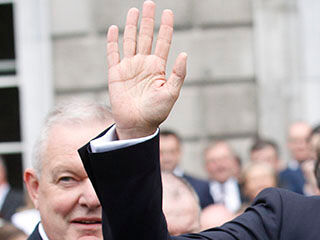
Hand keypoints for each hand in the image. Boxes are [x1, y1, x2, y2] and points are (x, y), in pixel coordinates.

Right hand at [106, 1, 186, 138]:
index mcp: (158, 68)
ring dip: (132, 26)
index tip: (168, 12)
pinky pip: (113, 54)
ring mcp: (129, 67)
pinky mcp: (115, 73)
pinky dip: (113, 42)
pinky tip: (114, 29)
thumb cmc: (157, 112)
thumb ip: (178, 74)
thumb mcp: (171, 93)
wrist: (138, 125)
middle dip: (148, 20)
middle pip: (146, 36)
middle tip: (150, 3)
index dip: (165, 27)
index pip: (163, 42)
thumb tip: (184, 53)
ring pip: (130, 41)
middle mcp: (144, 64)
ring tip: (134, 10)